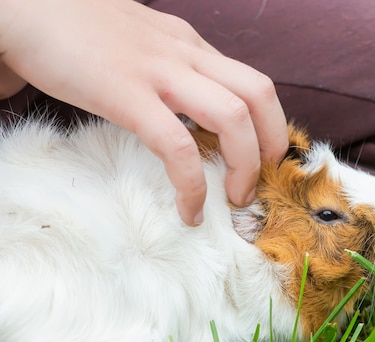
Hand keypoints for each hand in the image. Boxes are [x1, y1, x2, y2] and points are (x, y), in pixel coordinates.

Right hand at [0, 0, 288, 225]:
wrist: (22, 6)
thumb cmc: (76, 28)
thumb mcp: (142, 43)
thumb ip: (170, 68)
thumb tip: (185, 110)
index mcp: (190, 45)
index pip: (253, 83)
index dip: (270, 127)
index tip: (262, 160)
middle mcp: (185, 54)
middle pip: (259, 95)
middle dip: (272, 145)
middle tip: (260, 181)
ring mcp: (158, 73)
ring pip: (232, 118)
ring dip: (245, 166)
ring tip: (234, 198)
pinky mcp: (126, 95)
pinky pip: (177, 147)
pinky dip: (191, 185)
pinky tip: (188, 210)